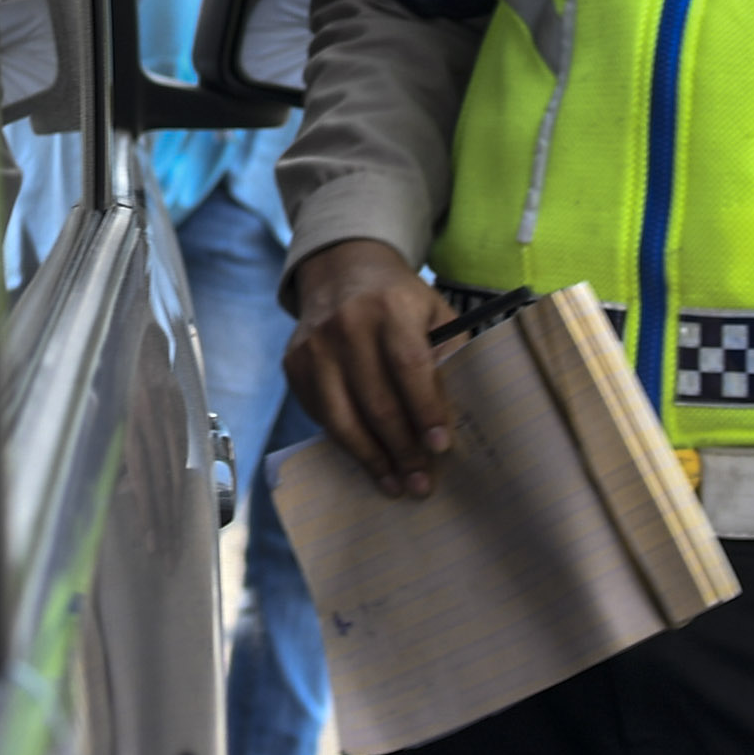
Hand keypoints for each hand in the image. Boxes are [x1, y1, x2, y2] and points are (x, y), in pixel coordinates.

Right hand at [283, 238, 454, 495]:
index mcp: (391, 308)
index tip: (441, 447)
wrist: (341, 270)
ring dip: (371, 458)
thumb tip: (459, 414)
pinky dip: (345, 441)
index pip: (410, 367)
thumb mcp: (435, 311)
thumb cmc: (400, 300)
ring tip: (395, 485)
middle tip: (421, 483)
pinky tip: (368, 458)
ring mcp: (314, 346)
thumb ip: (449, 353)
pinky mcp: (294, 363)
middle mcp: (346, 325)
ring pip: (341, 417)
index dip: (426, 411)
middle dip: (402, 449)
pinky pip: (320, 414)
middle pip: (376, 401)